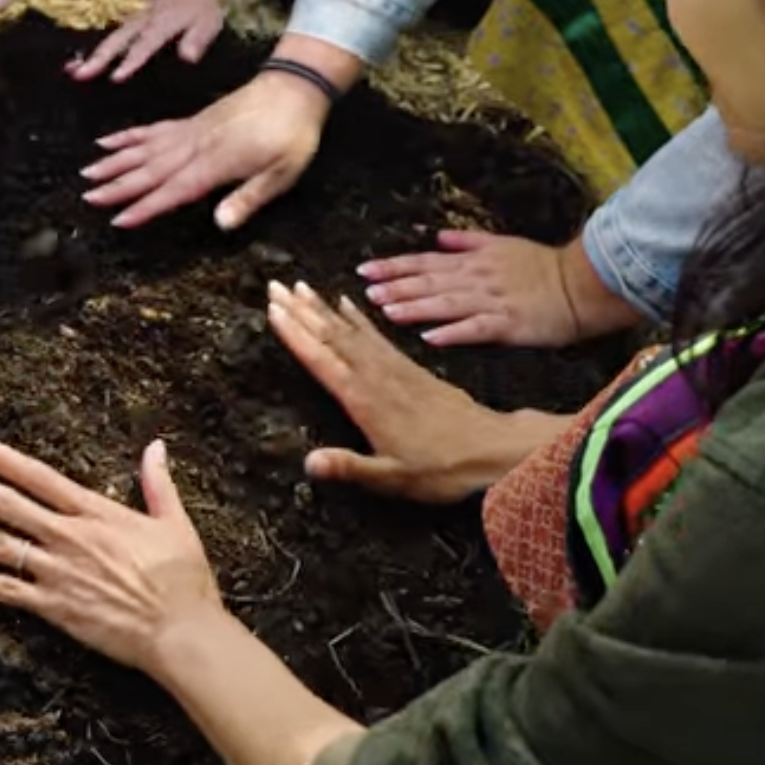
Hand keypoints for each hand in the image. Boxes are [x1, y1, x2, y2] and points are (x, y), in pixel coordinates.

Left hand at [0, 436, 228, 675]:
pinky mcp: (53, 608)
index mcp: (96, 514)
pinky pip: (4, 593)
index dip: (5, 461)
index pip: (41, 479)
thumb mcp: (175, 523)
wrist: (181, 633)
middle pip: (7, 505)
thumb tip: (156, 445)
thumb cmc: (184, 579)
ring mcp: (57, 574)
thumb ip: (158, 483)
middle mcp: (69, 538)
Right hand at [69, 0, 225, 82]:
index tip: (115, 77)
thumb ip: (197, 39)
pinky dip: (100, 50)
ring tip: (72, 71)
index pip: (144, 45)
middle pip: (117, 41)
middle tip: (79, 75)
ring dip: (93, 55)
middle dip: (98, 58)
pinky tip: (84, 62)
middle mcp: (143, 22)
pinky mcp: (132, 20)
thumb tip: (187, 58)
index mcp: (162, 24)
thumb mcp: (208, 20)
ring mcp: (135, 20)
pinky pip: (114, 37)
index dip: (130, 61)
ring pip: (111, 39)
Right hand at [83, 73, 327, 230]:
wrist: (294, 88)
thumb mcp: (283, 172)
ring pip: (145, 149)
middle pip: (149, 170)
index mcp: (216, 163)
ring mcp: (191, 131)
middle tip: (87, 197)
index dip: (145, 207)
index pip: (173, 190)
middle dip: (117, 186)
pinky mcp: (192, 121)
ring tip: (87, 172)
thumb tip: (221, 224)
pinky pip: (153, 129)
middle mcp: (196, 146)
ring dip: (115, 161)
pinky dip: (130, 136)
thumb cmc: (293, 134)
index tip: (118, 220)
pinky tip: (110, 140)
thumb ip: (249, 198)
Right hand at [264, 280, 569, 502]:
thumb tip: (308, 463)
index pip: (323, 361)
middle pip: (333, 337)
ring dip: (325, 308)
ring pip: (353, 331)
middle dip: (302, 311)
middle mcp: (378, 378)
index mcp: (367, 402)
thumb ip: (350, 468)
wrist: (492, 449)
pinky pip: (377, 335)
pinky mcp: (411, 367)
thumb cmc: (441, 469)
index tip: (273, 310)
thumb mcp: (393, 478)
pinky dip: (359, 317)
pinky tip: (350, 303)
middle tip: (276, 285)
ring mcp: (395, 369)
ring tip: (301, 286)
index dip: (296, 335)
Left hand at [358, 230, 637, 347]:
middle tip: (365, 293)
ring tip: (387, 312)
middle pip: (430, 281)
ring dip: (416, 307)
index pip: (425, 262)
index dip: (394, 266)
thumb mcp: (503, 244)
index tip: (365, 270)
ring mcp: (492, 301)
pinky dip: (454, 333)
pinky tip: (431, 339)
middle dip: (396, 287)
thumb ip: (468, 241)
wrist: (581, 284)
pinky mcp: (509, 324)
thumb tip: (437, 237)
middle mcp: (477, 279)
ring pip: (447, 303)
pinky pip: (477, 329)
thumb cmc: (542, 265)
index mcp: (474, 261)